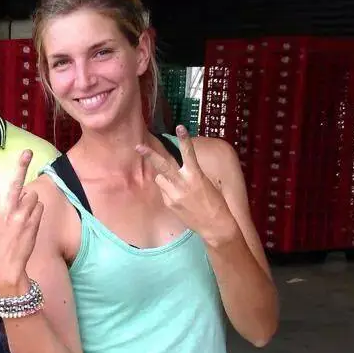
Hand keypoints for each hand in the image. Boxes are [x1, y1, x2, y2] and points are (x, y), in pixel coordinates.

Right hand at [0, 148, 43, 294]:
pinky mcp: (32, 221)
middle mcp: (6, 209)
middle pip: (16, 182)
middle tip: (28, 151)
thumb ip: (7, 207)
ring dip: (32, 203)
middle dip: (21, 165)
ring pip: (33, 196)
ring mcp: (20, 215)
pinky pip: (40, 208)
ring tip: (24, 218)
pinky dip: (37, 213)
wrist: (6, 265)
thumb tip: (25, 194)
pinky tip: (30, 225)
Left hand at [136, 126, 237, 245]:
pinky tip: (180, 199)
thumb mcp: (206, 183)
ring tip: (177, 186)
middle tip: (138, 146)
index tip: (180, 126)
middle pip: (162, 166)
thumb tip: (177, 170)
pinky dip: (168, 191)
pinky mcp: (169, 204)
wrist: (215, 225)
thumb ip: (190, 174)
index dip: (184, 139)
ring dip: (164, 178)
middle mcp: (182, 184)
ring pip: (160, 179)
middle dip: (150, 155)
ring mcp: (173, 195)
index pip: (188, 153)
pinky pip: (164, 191)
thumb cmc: (215, 203)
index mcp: (196, 176)